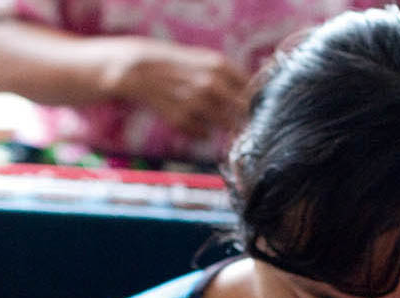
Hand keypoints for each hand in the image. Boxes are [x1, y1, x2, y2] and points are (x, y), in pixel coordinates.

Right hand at [115, 40, 249, 138]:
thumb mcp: (208, 61)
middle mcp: (211, 85)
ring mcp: (197, 103)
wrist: (144, 71)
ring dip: (224, 125)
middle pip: (243, 112)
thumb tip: (255, 95)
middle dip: (243, 118)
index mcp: (219, 66)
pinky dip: (202, 131)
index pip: (251, 91)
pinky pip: (204, 135)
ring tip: (211, 116)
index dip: (253, 102)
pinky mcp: (183, 120)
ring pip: (226, 126)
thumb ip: (232, 76)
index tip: (252, 108)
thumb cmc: (180, 66)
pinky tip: (193, 120)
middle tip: (240, 121)